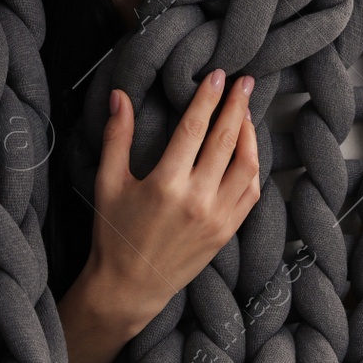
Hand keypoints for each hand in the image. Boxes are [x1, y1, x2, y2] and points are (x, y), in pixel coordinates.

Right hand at [85, 67, 262, 330]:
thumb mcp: (108, 183)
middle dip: (237, 106)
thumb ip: (116, 137)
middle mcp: (197, 200)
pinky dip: (254, 167)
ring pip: (247, 166)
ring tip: (245, 112)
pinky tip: (248, 150)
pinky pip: (251, 193)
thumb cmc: (114, 234)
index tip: (216, 75)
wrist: (129, 287)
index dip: (207, 98)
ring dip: (250, 134)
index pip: (194, 128)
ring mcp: (217, 218)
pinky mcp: (226, 231)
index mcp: (166, 184)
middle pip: (226, 140)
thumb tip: (121, 96)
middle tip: (244, 82)